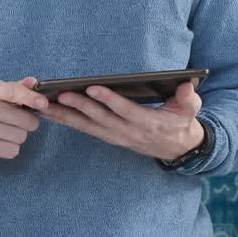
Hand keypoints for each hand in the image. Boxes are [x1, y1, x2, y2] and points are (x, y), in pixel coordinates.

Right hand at [0, 76, 49, 164]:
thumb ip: (17, 88)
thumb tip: (35, 82)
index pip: (13, 91)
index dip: (31, 97)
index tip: (44, 103)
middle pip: (25, 120)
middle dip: (28, 124)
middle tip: (16, 122)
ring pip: (20, 137)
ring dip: (18, 137)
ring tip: (4, 132)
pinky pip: (12, 150)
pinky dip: (10, 149)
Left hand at [39, 80, 204, 160]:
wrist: (179, 149)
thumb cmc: (182, 123)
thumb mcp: (190, 110)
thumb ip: (189, 99)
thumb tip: (187, 87)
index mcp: (148, 124)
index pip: (125, 111)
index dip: (109, 100)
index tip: (92, 88)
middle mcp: (129, 133)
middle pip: (101, 119)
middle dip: (80, 106)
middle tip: (61, 94)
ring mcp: (118, 138)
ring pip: (89, 127)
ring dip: (67, 117)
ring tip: (47, 106)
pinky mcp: (111, 138)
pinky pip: (87, 130)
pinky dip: (69, 122)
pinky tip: (53, 114)